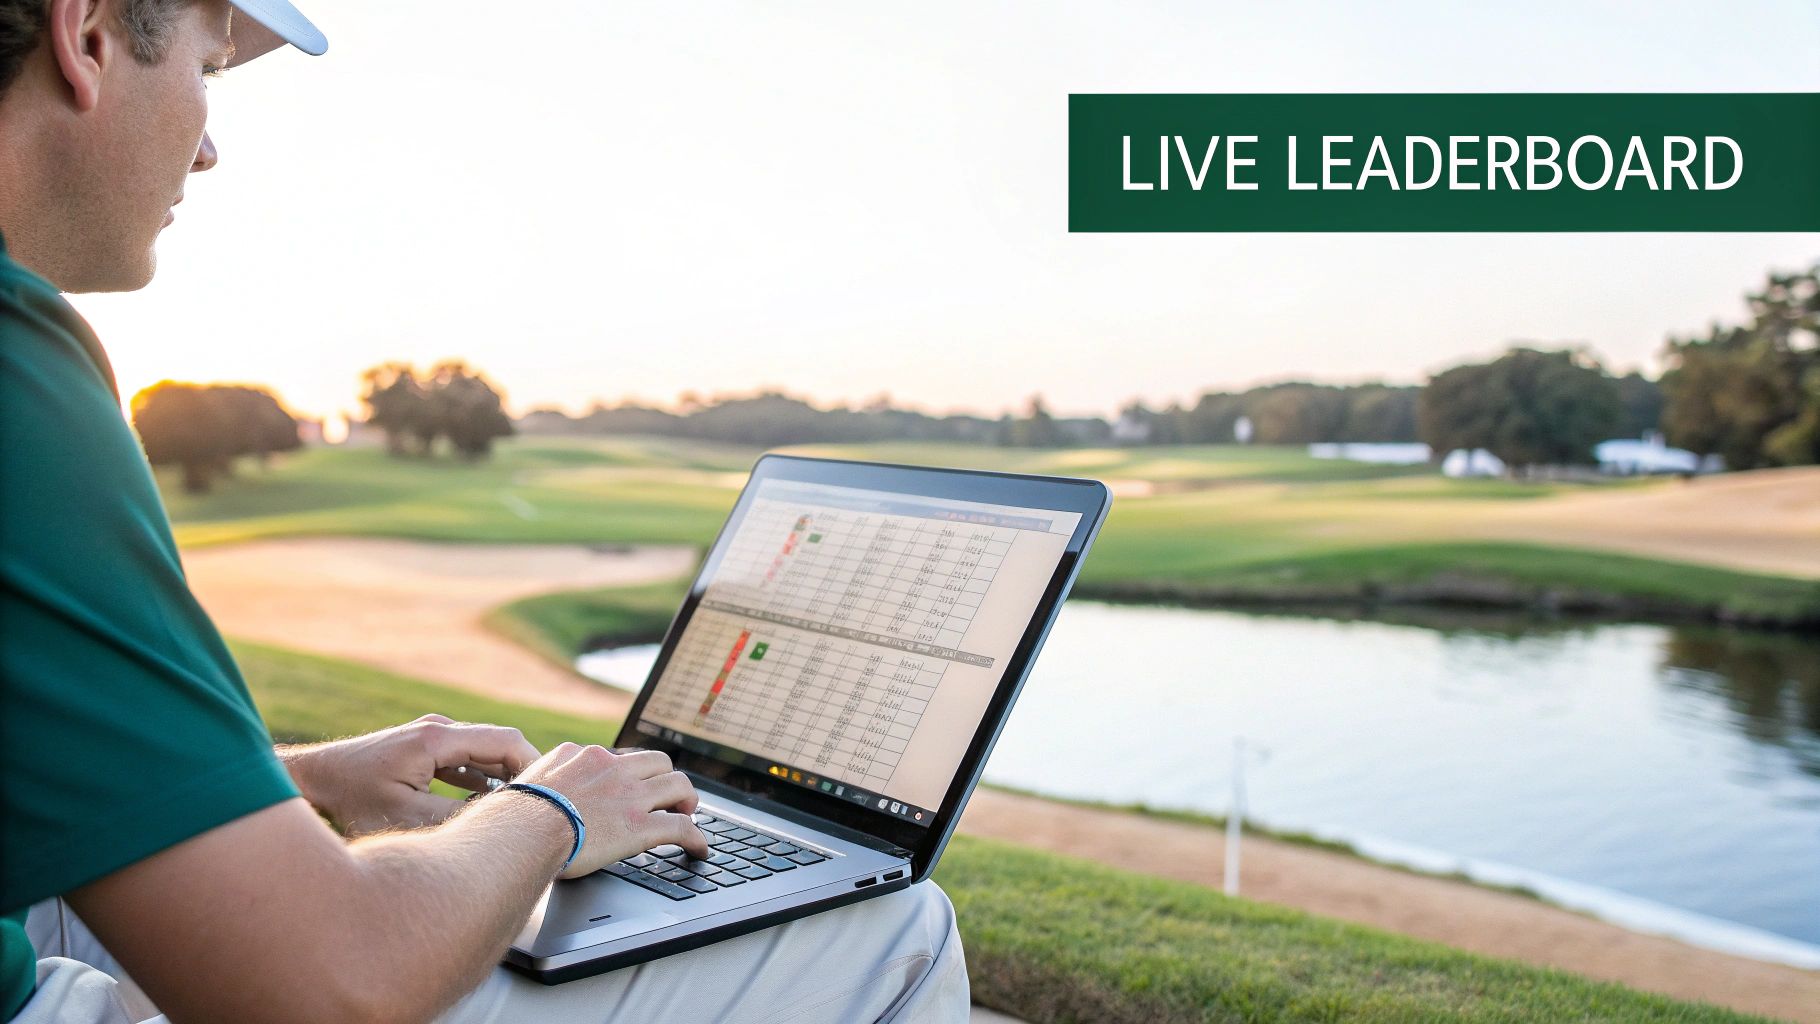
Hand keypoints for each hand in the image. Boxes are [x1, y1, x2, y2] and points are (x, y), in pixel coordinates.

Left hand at [277, 714, 540, 835]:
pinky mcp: (420, 747)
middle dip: (522, 775)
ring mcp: (429, 735)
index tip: (546, 797)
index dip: (534, 768)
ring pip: (482, 752)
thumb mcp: (406, 817)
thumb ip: (456, 818)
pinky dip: (479, 778)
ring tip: (515, 809)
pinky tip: (485, 803)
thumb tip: (497, 825)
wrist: (309, 781)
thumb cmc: (350, 800)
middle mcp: (439, 729)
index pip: (507, 741)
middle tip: (537, 807)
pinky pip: (463, 758)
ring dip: (500, 778)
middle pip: (499, 744)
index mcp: (440, 738)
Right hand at [507, 743, 707, 877]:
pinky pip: (681, 827)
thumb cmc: (514, 818)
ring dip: (687, 800)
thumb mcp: (529, 782)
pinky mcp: (639, 826)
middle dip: (666, 778)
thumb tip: (538, 790)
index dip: (631, 774)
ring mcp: (629, 795)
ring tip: (688, 814)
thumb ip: (546, 780)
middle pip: (657, 762)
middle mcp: (611, 768)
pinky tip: (699, 849)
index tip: (633, 785)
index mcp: (583, 757)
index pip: (618, 757)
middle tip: (670, 797)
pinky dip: (695, 837)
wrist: (520, 832)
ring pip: (678, 785)